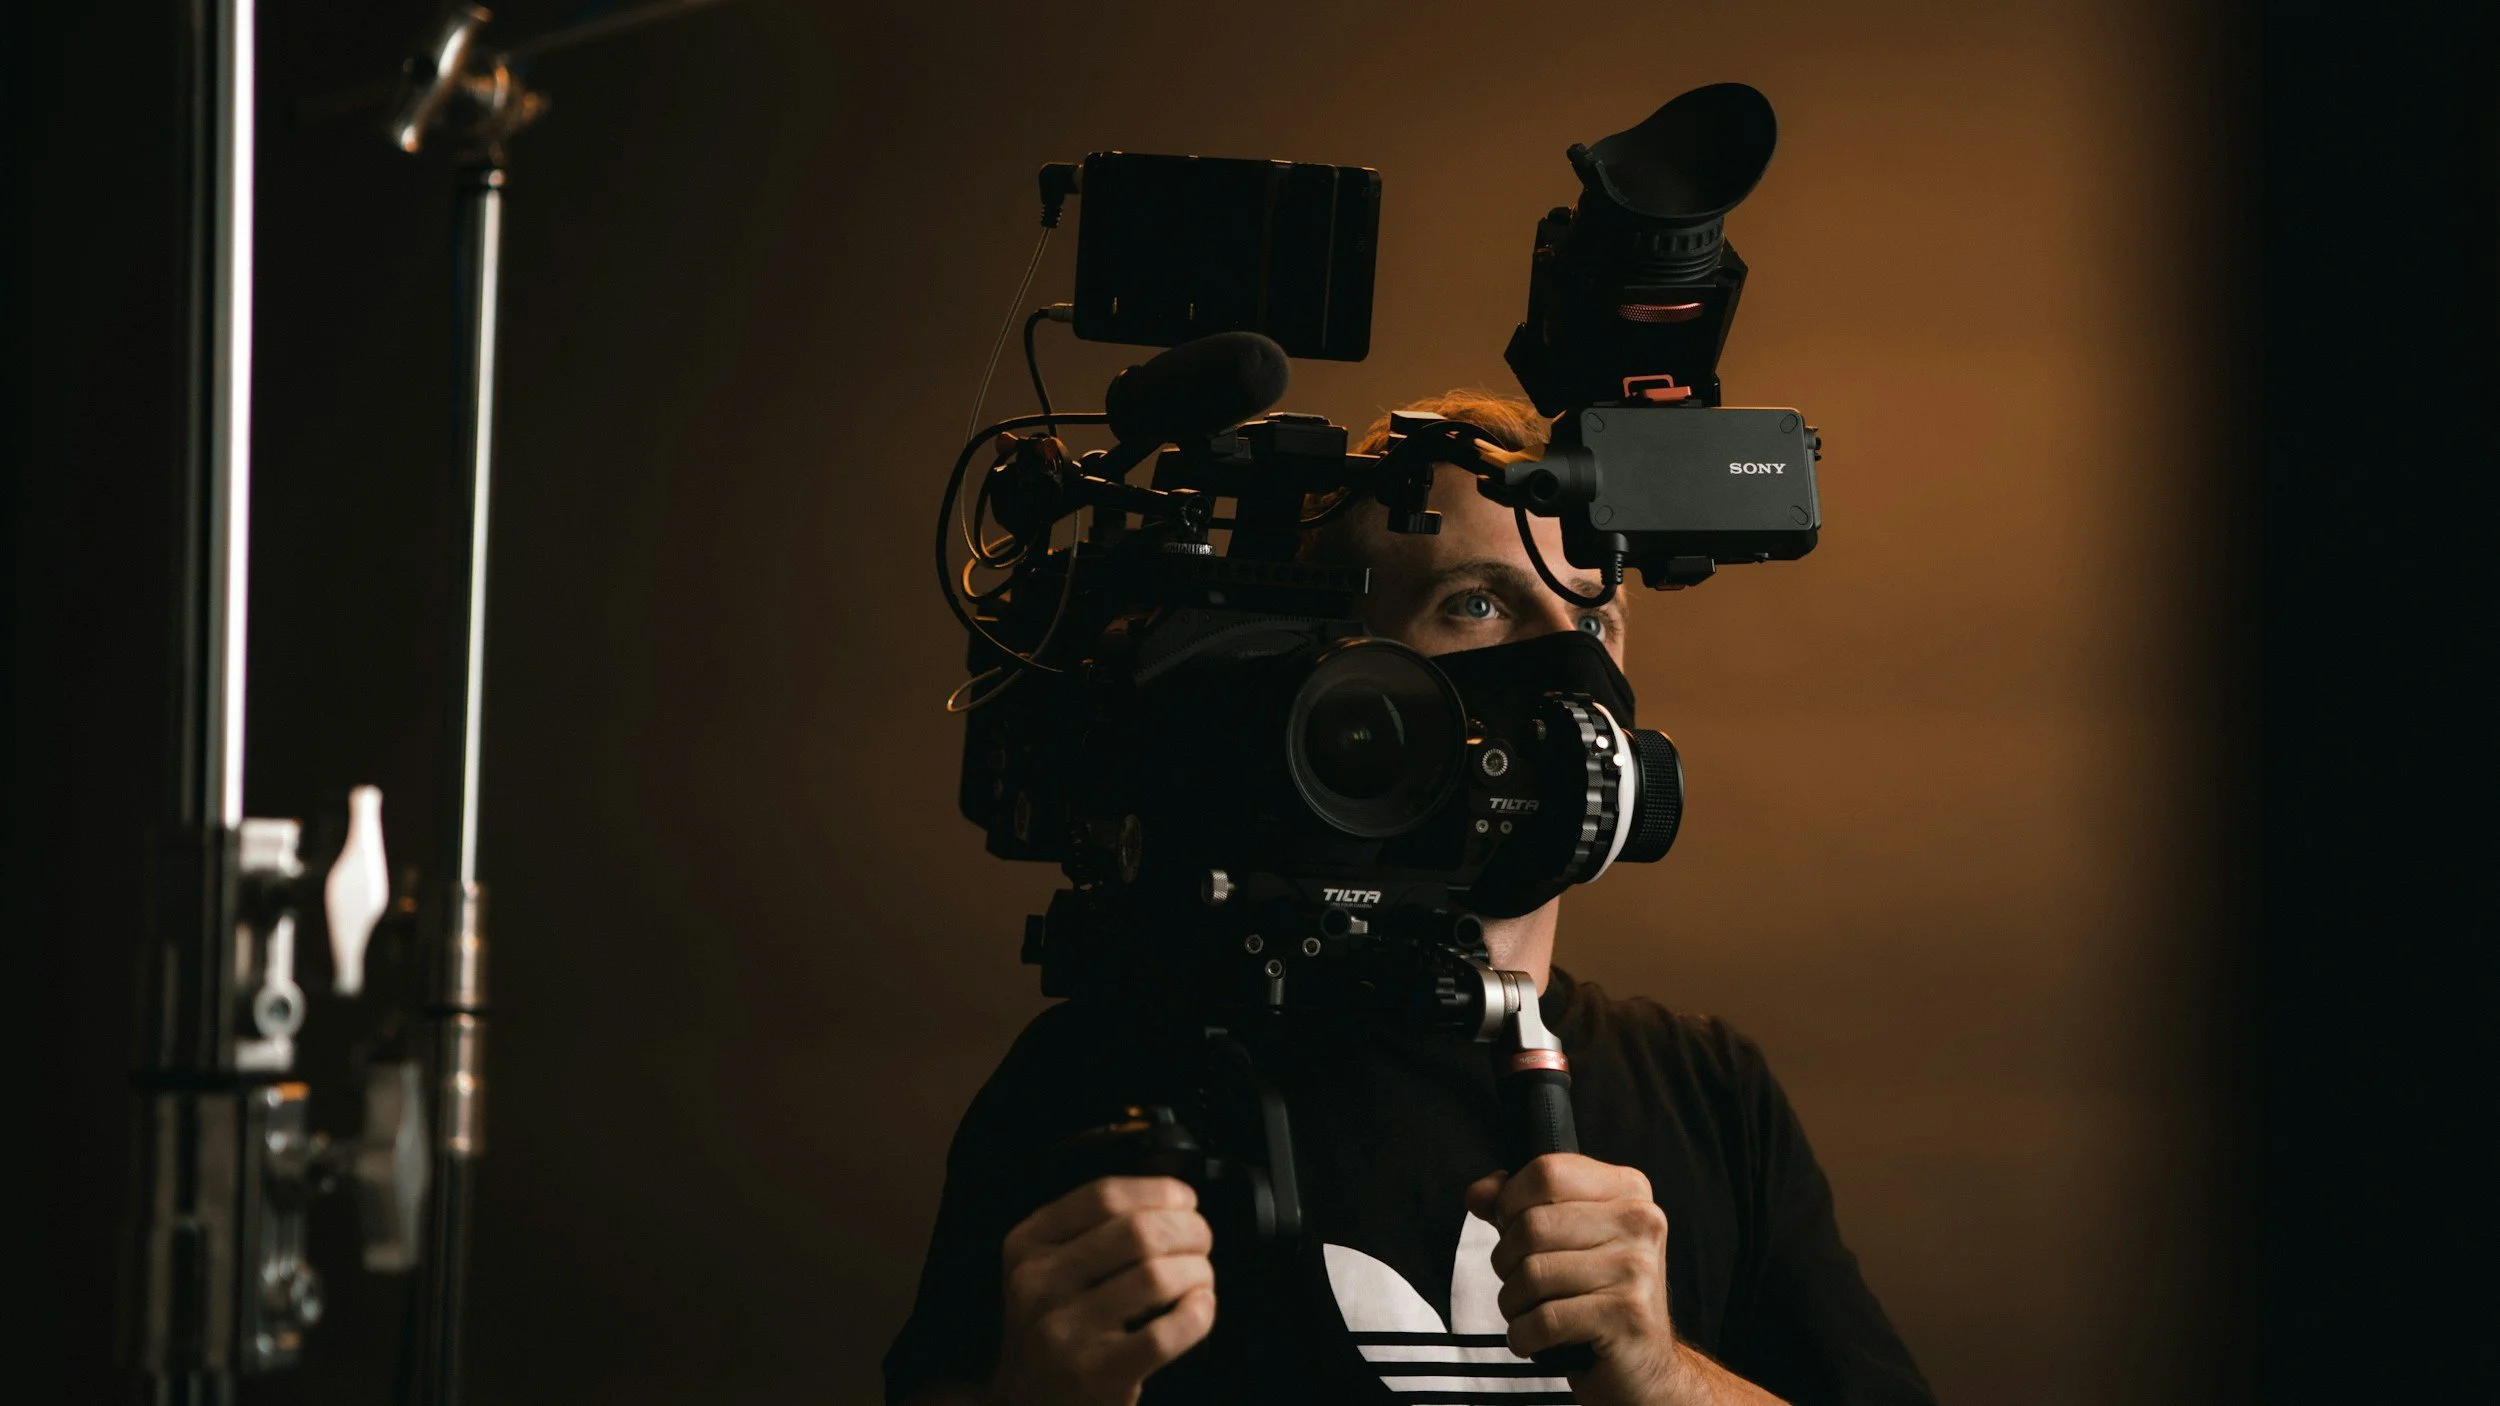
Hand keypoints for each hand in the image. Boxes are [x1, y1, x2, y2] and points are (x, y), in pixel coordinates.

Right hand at [992, 1175, 1216, 1405]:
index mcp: (1027, 1246)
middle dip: (1189, 1231)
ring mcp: (1065, 1331)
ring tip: (1199, 1278)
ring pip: (1157, 1277)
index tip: (1184, 1201)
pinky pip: (1165, 1333)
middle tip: (1201, 1242)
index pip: (1104, 1196)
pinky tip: (1198, 1309)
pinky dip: (1197, 1316)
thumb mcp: (1048, 1269)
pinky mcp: (1096, 1373)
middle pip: (1139, 1231)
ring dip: (1197, 1272)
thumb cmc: (1055, 1330)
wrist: (1034, 1404)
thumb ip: (1091, 1229)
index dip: (1158, 1192)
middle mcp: (1039, 1284)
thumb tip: (1168, 1198)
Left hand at [1465, 1155, 1684, 1405]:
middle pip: (1533, 1225)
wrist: (1642, 1363)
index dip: (1510, 1202)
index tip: (1511, 1227)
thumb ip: (1518, 1207)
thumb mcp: (1562, 1238)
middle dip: (1506, 1261)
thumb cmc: (1597, 1294)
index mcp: (1627, 1189)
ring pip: (1533, 1273)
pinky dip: (1523, 1335)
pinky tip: (1533, 1339)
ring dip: (1513, 1302)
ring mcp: (1637, 1268)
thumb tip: (1477, 1193)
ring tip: (1528, 1312)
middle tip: (1520, 1282)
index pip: (1546, 1172)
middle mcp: (1640, 1221)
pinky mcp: (1627, 1316)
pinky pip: (1544, 1319)